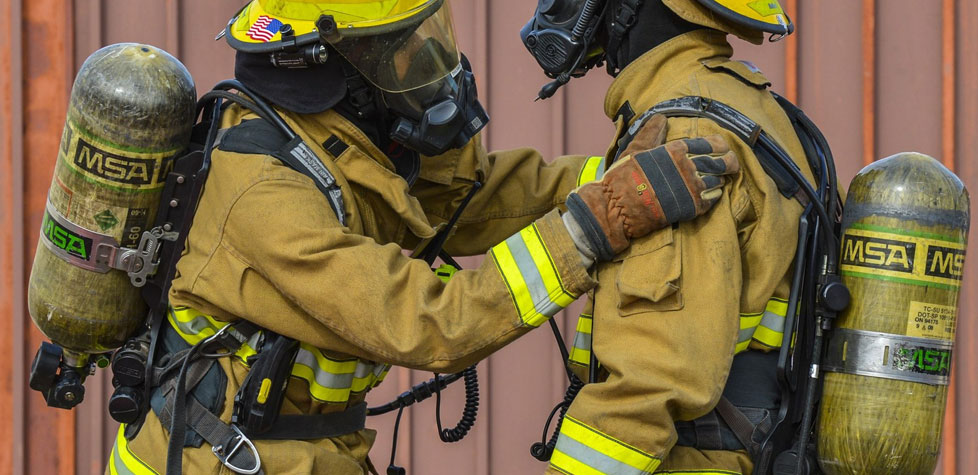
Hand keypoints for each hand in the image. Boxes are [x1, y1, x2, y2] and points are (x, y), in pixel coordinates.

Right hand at [565, 131, 739, 260]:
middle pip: (723, 162)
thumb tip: (661, 117)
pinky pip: (713, 199)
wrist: (618, 208)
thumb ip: (651, 134)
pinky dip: (715, 195)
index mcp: (676, 150)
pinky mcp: (692, 208)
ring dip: (720, 179)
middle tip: (731, 164)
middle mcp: (688, 167)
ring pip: (719, 180)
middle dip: (730, 162)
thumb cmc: (624, 177)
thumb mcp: (636, 150)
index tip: (722, 147)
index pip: (711, 143)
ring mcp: (692, 188)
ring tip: (718, 178)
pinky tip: (711, 193)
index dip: (720, 145)